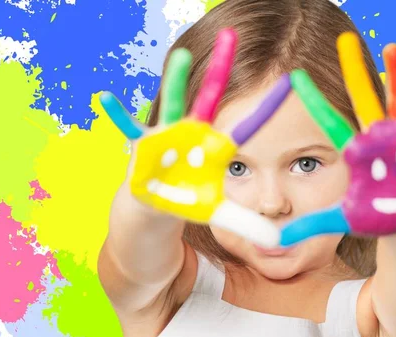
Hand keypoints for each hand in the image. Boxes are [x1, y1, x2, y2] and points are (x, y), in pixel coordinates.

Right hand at [100, 29, 290, 247]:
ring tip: (182, 56)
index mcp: (215, 147)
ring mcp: (168, 137)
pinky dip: (117, 115)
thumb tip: (278, 242)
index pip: (247, 126)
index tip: (291, 80)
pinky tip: (104, 97)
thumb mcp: (219, 215)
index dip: (266, 108)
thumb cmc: (188, 201)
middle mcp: (194, 134)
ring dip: (176, 81)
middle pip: (210, 97)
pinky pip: (128, 130)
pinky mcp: (143, 148)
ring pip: (173, 104)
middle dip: (220, 68)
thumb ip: (248, 224)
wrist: (155, 207)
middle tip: (232, 34)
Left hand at [281, 32, 395, 245]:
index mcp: (355, 152)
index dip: (314, 102)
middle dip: (353, 71)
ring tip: (392, 47)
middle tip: (343, 41)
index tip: (295, 78)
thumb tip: (273, 241)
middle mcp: (376, 138)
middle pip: (362, 100)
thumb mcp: (338, 220)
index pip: (329, 123)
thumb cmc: (372, 217)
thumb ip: (308, 225)